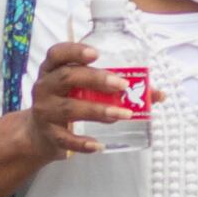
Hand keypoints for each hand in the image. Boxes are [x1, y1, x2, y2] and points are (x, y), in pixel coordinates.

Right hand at [19, 39, 135, 162]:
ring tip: (123, 115)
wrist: (39, 133)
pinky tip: (99, 145)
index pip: (58, 53)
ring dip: (98, 111)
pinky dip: (83, 143)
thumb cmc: (69, 101)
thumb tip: (157, 94)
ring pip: (69, 108)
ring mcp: (45, 111)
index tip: (96, 54)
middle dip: (96, 79)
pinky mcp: (49, 134)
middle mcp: (45, 87)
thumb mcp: (84, 88)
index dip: (75, 51)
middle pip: (67, 78)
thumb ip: (115, 86)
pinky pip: (65, 139)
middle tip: (122, 86)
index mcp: (53, 69)